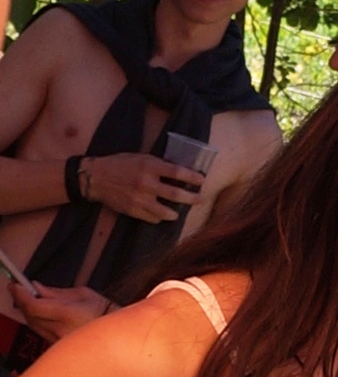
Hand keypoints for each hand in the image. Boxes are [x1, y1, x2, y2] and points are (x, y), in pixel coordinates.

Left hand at [8, 281, 115, 341]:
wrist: (120, 336)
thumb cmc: (105, 312)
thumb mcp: (82, 294)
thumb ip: (56, 292)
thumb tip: (37, 288)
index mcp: (67, 314)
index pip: (33, 306)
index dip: (20, 295)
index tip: (15, 285)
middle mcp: (61, 330)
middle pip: (30, 317)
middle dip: (23, 302)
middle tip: (20, 290)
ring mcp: (60, 342)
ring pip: (34, 326)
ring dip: (30, 313)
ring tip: (34, 301)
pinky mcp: (61, 348)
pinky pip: (43, 334)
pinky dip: (39, 323)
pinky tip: (44, 315)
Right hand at [85, 153, 204, 222]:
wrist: (96, 178)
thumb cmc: (120, 164)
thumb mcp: (140, 158)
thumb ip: (158, 165)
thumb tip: (179, 172)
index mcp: (149, 166)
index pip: (177, 172)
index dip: (192, 177)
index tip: (202, 180)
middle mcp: (146, 183)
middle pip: (176, 195)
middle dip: (192, 199)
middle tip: (200, 199)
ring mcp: (140, 199)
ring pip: (167, 212)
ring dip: (176, 212)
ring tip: (178, 211)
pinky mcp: (134, 211)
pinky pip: (154, 218)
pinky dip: (160, 217)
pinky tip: (160, 213)